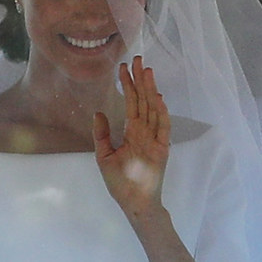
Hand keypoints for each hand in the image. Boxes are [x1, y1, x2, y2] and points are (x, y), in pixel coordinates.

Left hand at [93, 55, 170, 219]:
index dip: (128, 85)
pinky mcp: (162, 150)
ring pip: (153, 109)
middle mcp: (145, 132)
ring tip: (146, 71)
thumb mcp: (104, 156)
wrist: (133, 202)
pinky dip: (162, 113)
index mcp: (132, 132)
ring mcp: (154, 139)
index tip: (124, 67)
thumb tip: (98, 112)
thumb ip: (102, 134)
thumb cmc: (120, 182)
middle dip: (140, 80)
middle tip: (137, 59)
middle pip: (143, 101)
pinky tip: (158, 97)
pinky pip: (163, 128)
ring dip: (150, 90)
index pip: (131, 103)